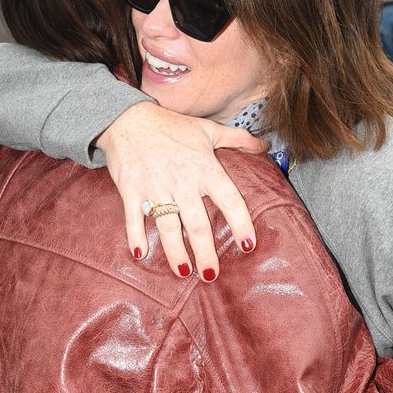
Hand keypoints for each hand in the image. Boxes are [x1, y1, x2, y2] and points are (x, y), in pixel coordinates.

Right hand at [95, 102, 268, 278]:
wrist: (128, 117)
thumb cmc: (172, 126)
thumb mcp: (208, 129)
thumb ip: (238, 140)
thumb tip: (265, 146)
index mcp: (204, 168)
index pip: (229, 199)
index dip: (240, 223)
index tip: (248, 245)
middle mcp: (182, 181)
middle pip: (197, 224)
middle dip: (205, 252)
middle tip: (211, 275)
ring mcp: (155, 187)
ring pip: (168, 226)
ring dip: (175, 253)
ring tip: (184, 272)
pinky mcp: (131, 189)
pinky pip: (134, 218)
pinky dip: (135, 237)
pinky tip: (140, 255)